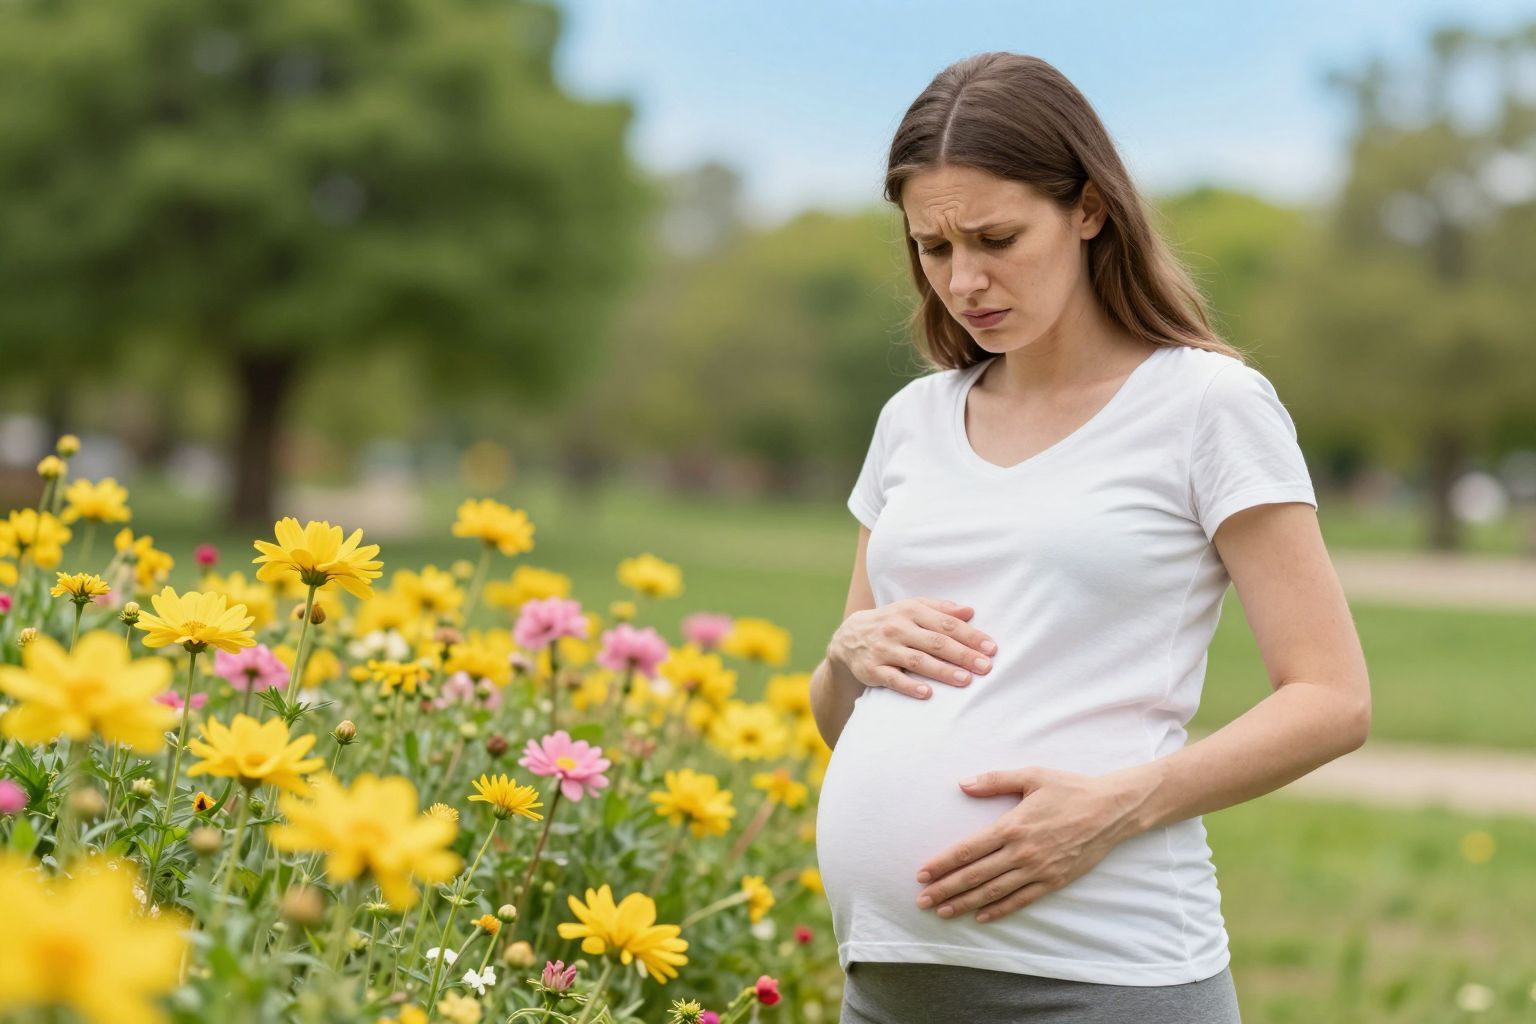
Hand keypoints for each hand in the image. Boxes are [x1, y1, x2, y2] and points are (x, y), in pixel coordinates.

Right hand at [827, 597, 996, 700]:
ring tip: (965, 680)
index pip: (946, 624)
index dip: (970, 636)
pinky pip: (893, 678)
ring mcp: (884, 649)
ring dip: (942, 670)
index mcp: (911, 610)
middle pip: (936, 642)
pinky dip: (909, 685)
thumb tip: (970, 611)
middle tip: (986, 667)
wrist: (849, 637)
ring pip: (917, 660)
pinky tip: (927, 693)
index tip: (991, 648)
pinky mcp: (872, 669)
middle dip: (963, 654)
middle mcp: (897, 628)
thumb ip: (941, 609)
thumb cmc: (892, 622)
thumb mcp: (912, 608)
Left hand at [912, 767, 1143, 923]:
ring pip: (994, 892)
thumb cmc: (1069, 789)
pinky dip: (999, 910)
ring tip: (943, 912)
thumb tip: (962, 783)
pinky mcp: (1054, 881)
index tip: (922, 873)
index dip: (943, 863)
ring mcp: (1039, 869)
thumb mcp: (1032, 776)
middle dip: (946, 889)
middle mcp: (1022, 852)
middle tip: (922, 900)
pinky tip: (981, 917)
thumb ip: (994, 780)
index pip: (969, 850)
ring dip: (965, 904)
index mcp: (1013, 826)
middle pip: (976, 875)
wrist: (1111, 810)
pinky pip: (1021, 900)